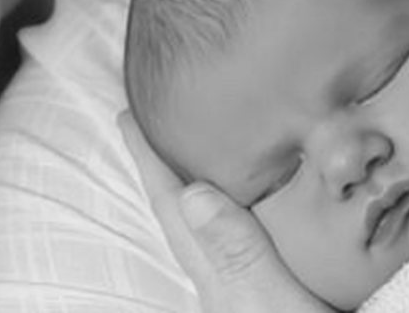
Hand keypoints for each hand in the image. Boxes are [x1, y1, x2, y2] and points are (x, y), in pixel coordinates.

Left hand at [118, 110, 336, 312]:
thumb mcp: (280, 307)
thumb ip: (242, 257)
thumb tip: (194, 192)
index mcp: (223, 281)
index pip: (176, 209)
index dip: (150, 161)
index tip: (128, 114)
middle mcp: (226, 290)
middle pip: (185, 219)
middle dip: (166, 170)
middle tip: (151, 122)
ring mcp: (244, 301)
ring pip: (211, 237)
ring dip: (199, 193)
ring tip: (193, 157)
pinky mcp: (267, 306)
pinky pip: (239, 252)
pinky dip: (236, 222)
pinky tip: (251, 218)